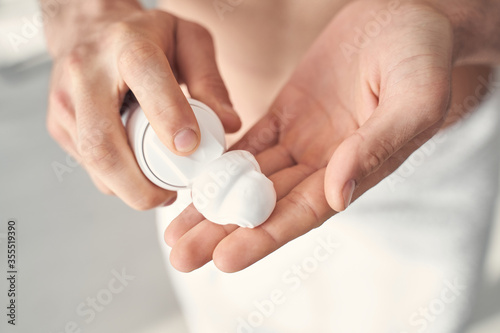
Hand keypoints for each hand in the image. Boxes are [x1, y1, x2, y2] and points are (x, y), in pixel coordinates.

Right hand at [45, 1, 240, 209]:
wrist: (90, 31)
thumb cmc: (146, 37)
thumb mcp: (189, 41)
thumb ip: (211, 80)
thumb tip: (228, 125)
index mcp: (127, 46)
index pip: (145, 78)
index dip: (169, 117)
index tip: (191, 148)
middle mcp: (86, 73)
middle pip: (103, 144)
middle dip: (139, 186)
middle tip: (170, 195)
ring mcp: (66, 102)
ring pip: (93, 163)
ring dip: (129, 188)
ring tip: (160, 188)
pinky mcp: (59, 124)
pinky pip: (89, 166)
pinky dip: (117, 181)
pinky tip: (138, 175)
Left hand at [164, 0, 466, 271]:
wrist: (406, 17)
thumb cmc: (422, 56)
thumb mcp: (415, 98)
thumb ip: (379, 146)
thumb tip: (337, 194)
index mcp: (357, 169)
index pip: (304, 212)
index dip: (264, 237)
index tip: (224, 259)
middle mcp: (325, 163)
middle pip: (267, 205)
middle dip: (224, 232)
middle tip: (181, 256)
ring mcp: (303, 139)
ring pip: (250, 180)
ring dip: (214, 205)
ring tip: (176, 232)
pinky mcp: (287, 114)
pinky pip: (249, 143)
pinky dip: (221, 164)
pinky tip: (195, 181)